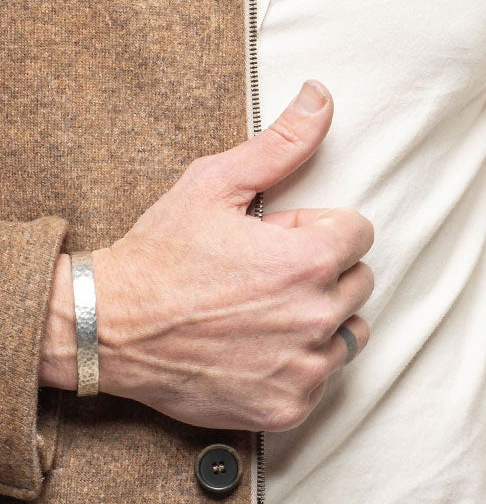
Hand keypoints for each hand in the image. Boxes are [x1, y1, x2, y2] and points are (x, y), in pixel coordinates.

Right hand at [41, 81, 373, 430]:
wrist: (106, 328)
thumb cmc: (158, 254)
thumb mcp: (214, 184)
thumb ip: (280, 144)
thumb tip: (322, 96)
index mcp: (308, 261)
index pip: (360, 234)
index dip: (317, 230)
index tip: (278, 239)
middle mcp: (316, 317)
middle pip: (359, 284)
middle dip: (322, 273)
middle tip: (265, 275)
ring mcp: (303, 368)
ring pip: (348, 334)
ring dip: (319, 320)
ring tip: (265, 312)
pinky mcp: (287, 407)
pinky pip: (320, 380)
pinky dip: (297, 366)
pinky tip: (254, 350)